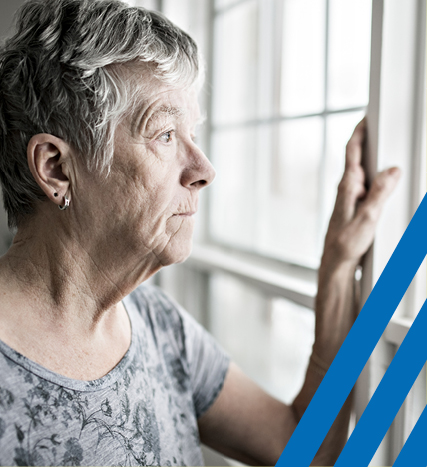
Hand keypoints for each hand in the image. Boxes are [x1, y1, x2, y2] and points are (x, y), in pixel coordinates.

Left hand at [322, 118, 399, 265]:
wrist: (336, 261)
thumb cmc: (345, 242)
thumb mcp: (367, 218)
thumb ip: (380, 193)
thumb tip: (392, 170)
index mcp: (347, 186)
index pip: (351, 151)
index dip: (359, 131)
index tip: (366, 116)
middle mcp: (347, 188)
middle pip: (358, 157)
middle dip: (369, 141)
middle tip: (381, 128)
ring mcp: (350, 197)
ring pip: (364, 172)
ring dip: (374, 160)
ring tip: (387, 152)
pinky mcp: (354, 206)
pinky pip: (367, 185)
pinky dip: (376, 178)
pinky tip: (385, 182)